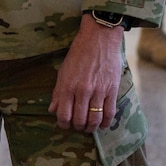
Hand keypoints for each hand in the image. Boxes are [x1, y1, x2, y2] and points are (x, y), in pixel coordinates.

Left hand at [53, 17, 123, 131]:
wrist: (99, 38)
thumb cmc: (79, 53)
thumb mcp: (63, 71)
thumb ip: (58, 92)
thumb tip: (52, 110)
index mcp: (68, 86)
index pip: (64, 115)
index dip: (63, 124)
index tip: (65, 125)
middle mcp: (82, 90)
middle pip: (79, 119)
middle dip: (77, 127)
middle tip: (78, 126)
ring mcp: (99, 90)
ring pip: (94, 119)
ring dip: (91, 128)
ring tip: (89, 128)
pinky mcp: (112, 89)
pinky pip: (109, 112)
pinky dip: (105, 122)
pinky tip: (102, 125)